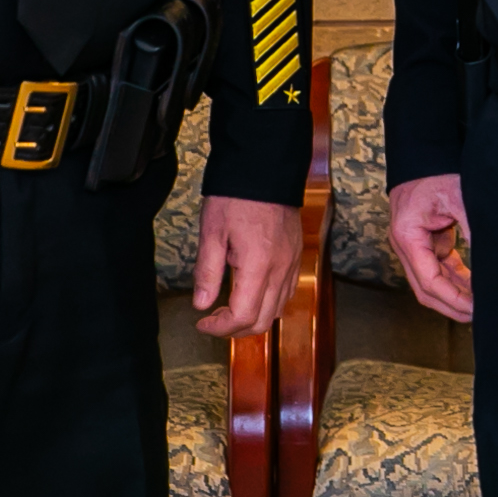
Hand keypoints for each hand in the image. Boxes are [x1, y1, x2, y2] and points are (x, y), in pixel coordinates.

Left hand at [193, 194, 303, 337]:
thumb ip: (207, 272)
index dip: (220, 328)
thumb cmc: (236, 196)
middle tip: (213, 320)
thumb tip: (202, 305)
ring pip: (278, 309)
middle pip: (264, 321)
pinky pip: (287, 291)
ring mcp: (292, 263)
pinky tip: (251, 292)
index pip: (243, 316)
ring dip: (254, 317)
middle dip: (236, 329)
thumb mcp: (212, 232)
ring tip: (229, 308)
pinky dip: (269, 302)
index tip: (202, 323)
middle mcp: (280, 269)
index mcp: (258, 266)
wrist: (264, 167)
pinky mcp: (295, 255)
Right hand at [388, 172, 473, 323]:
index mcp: (407, 236)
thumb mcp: (457, 197)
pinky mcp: (427, 242)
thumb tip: (491, 257)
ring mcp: (415, 245)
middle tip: (478, 316)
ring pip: (433, 282)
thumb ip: (471, 226)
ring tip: (479, 306)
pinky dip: (456, 280)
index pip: (428, 280)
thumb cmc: (435, 172)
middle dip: (451, 305)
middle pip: (426, 288)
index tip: (474, 309)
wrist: (424, 157)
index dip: (451, 299)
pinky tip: (474, 288)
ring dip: (454, 295)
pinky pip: (440, 268)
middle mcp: (406, 245)